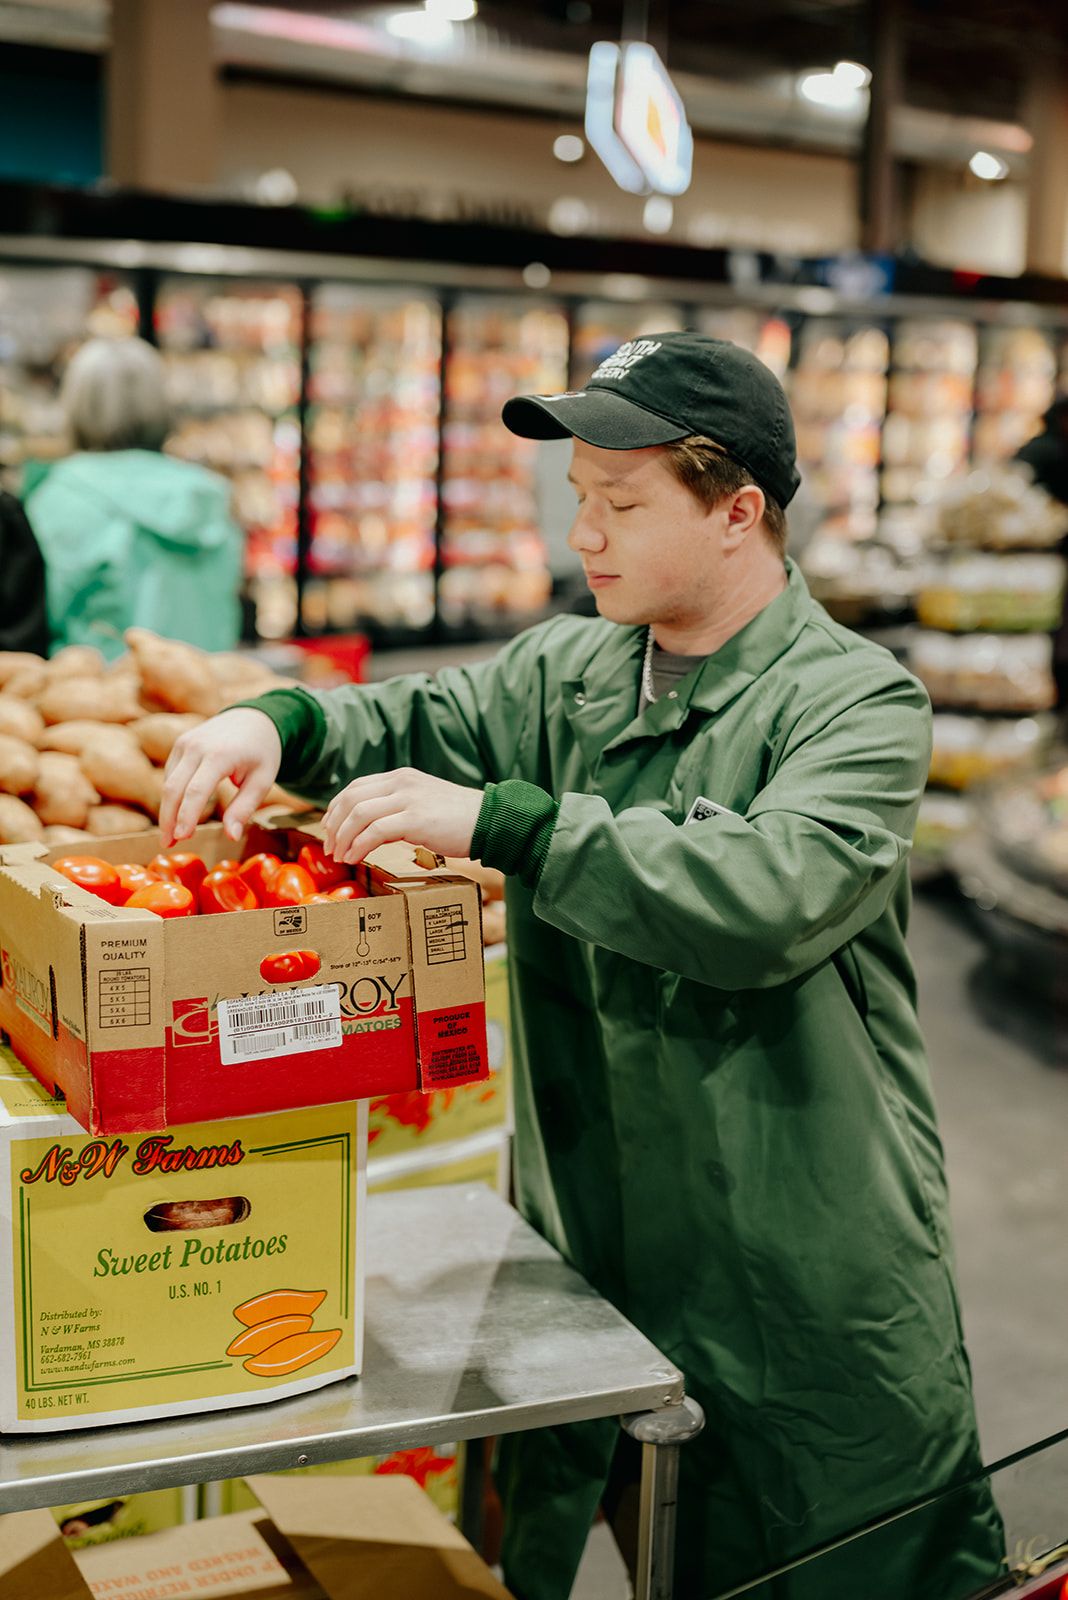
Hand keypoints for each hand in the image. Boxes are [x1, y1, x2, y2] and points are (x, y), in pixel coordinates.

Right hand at [160, 708, 281, 845]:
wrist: (254, 718)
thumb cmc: (262, 752)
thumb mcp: (262, 780)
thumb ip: (244, 808)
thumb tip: (231, 837)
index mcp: (220, 754)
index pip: (196, 791)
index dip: (186, 816)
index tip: (181, 838)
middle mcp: (197, 746)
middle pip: (174, 788)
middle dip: (169, 819)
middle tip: (168, 844)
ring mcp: (185, 743)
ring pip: (168, 782)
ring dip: (167, 810)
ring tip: (172, 836)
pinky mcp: (180, 744)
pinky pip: (171, 774)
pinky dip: (172, 795)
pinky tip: (178, 813)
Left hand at [322, 768, 483, 863]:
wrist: (491, 821)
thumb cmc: (459, 819)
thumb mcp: (423, 804)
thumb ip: (397, 810)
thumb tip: (370, 832)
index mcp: (401, 777)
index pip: (355, 787)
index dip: (336, 810)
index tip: (329, 830)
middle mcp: (402, 782)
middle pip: (351, 799)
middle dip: (334, 825)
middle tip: (330, 848)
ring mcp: (409, 799)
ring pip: (359, 813)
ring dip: (343, 838)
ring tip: (340, 856)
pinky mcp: (416, 819)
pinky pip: (375, 831)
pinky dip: (359, 846)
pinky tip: (355, 858)